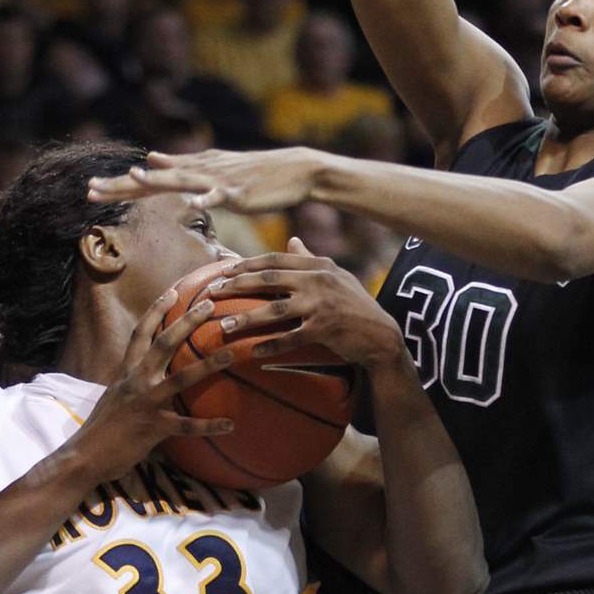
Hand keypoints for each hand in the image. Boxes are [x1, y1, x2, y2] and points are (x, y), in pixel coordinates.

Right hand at [65, 290, 235, 483]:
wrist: (83, 457)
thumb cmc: (101, 428)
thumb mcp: (115, 396)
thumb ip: (134, 382)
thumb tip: (149, 374)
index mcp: (126, 371)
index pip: (141, 332)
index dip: (156, 309)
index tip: (173, 291)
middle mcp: (136, 381)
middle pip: (164, 343)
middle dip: (187, 322)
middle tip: (210, 305)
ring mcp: (146, 403)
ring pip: (181, 378)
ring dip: (208, 366)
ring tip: (231, 355)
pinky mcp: (153, 428)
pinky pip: (186, 425)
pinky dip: (209, 425)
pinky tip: (230, 424)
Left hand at [88, 147, 328, 213]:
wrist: (294, 170)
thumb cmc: (255, 174)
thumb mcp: (214, 167)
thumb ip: (183, 164)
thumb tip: (152, 156)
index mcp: (192, 169)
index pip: (149, 179)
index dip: (120, 186)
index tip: (90, 192)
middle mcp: (199, 170)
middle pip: (155, 179)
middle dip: (123, 185)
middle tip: (90, 191)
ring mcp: (218, 180)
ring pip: (181, 181)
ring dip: (157, 180)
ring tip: (133, 179)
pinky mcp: (238, 192)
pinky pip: (219, 196)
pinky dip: (206, 199)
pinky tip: (193, 204)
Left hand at [209, 238, 405, 368]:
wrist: (381, 334)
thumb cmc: (355, 304)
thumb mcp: (336, 276)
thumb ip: (310, 258)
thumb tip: (291, 241)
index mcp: (318, 265)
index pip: (274, 259)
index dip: (246, 264)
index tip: (222, 270)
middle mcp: (318, 280)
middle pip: (268, 279)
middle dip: (237, 285)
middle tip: (213, 292)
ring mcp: (321, 304)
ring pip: (274, 309)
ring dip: (246, 318)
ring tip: (225, 325)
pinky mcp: (324, 328)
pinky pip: (291, 338)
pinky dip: (271, 346)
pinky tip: (254, 352)